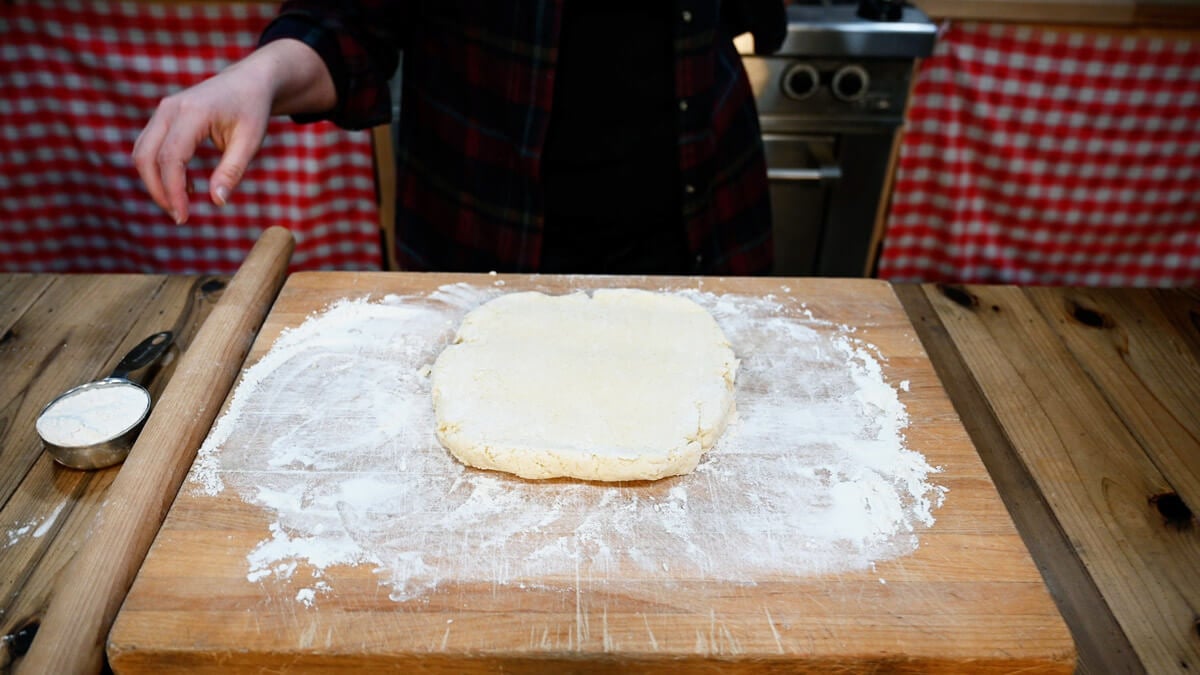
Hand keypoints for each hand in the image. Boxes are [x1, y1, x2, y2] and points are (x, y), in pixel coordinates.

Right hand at [133, 65, 270, 223]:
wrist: (249, 81)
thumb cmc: (252, 110)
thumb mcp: (250, 141)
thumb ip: (232, 171)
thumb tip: (217, 202)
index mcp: (193, 112)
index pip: (170, 158)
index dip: (172, 191)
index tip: (184, 217)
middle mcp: (170, 109)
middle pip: (146, 157)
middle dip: (158, 191)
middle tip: (180, 217)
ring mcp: (162, 111)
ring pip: (142, 153)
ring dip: (156, 183)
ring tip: (183, 203)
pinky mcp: (162, 117)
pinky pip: (149, 147)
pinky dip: (159, 170)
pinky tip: (187, 186)